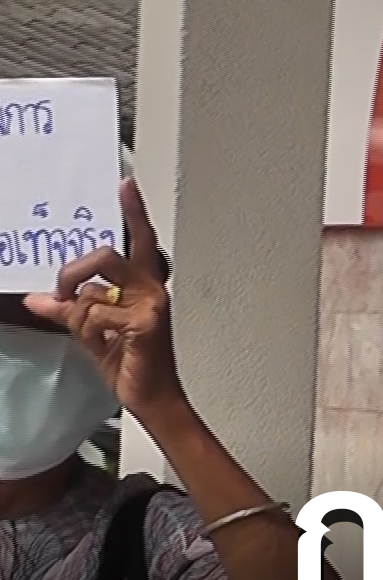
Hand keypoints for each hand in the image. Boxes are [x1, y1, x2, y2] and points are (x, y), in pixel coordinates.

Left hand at [25, 180, 183, 416]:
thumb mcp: (91, 330)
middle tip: (61, 294)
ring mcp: (151, 304)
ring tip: (98, 339)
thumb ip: (67, 310)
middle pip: (104, 255)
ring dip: (81, 320)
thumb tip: (34, 299)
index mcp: (142, 285)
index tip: (125, 184)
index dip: (133, 212)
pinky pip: (94, 316)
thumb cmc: (129, 361)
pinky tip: (109, 347)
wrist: (149, 395)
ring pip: (91, 293)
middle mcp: (151, 288)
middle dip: (72, 274)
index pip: (139, 241)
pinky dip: (90, 335)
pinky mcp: (145, 322)